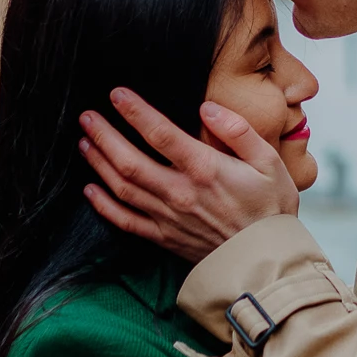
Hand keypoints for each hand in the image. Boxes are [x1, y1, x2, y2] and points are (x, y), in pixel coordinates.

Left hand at [79, 88, 298, 262]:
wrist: (267, 262)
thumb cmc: (272, 209)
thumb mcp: (269, 162)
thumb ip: (238, 131)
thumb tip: (208, 108)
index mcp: (205, 169)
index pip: (160, 133)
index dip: (135, 111)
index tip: (117, 94)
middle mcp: (180, 193)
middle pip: (129, 161)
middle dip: (104, 135)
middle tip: (87, 116)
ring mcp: (168, 218)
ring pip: (122, 187)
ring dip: (99, 163)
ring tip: (84, 143)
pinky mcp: (164, 238)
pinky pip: (125, 221)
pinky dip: (103, 206)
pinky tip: (90, 189)